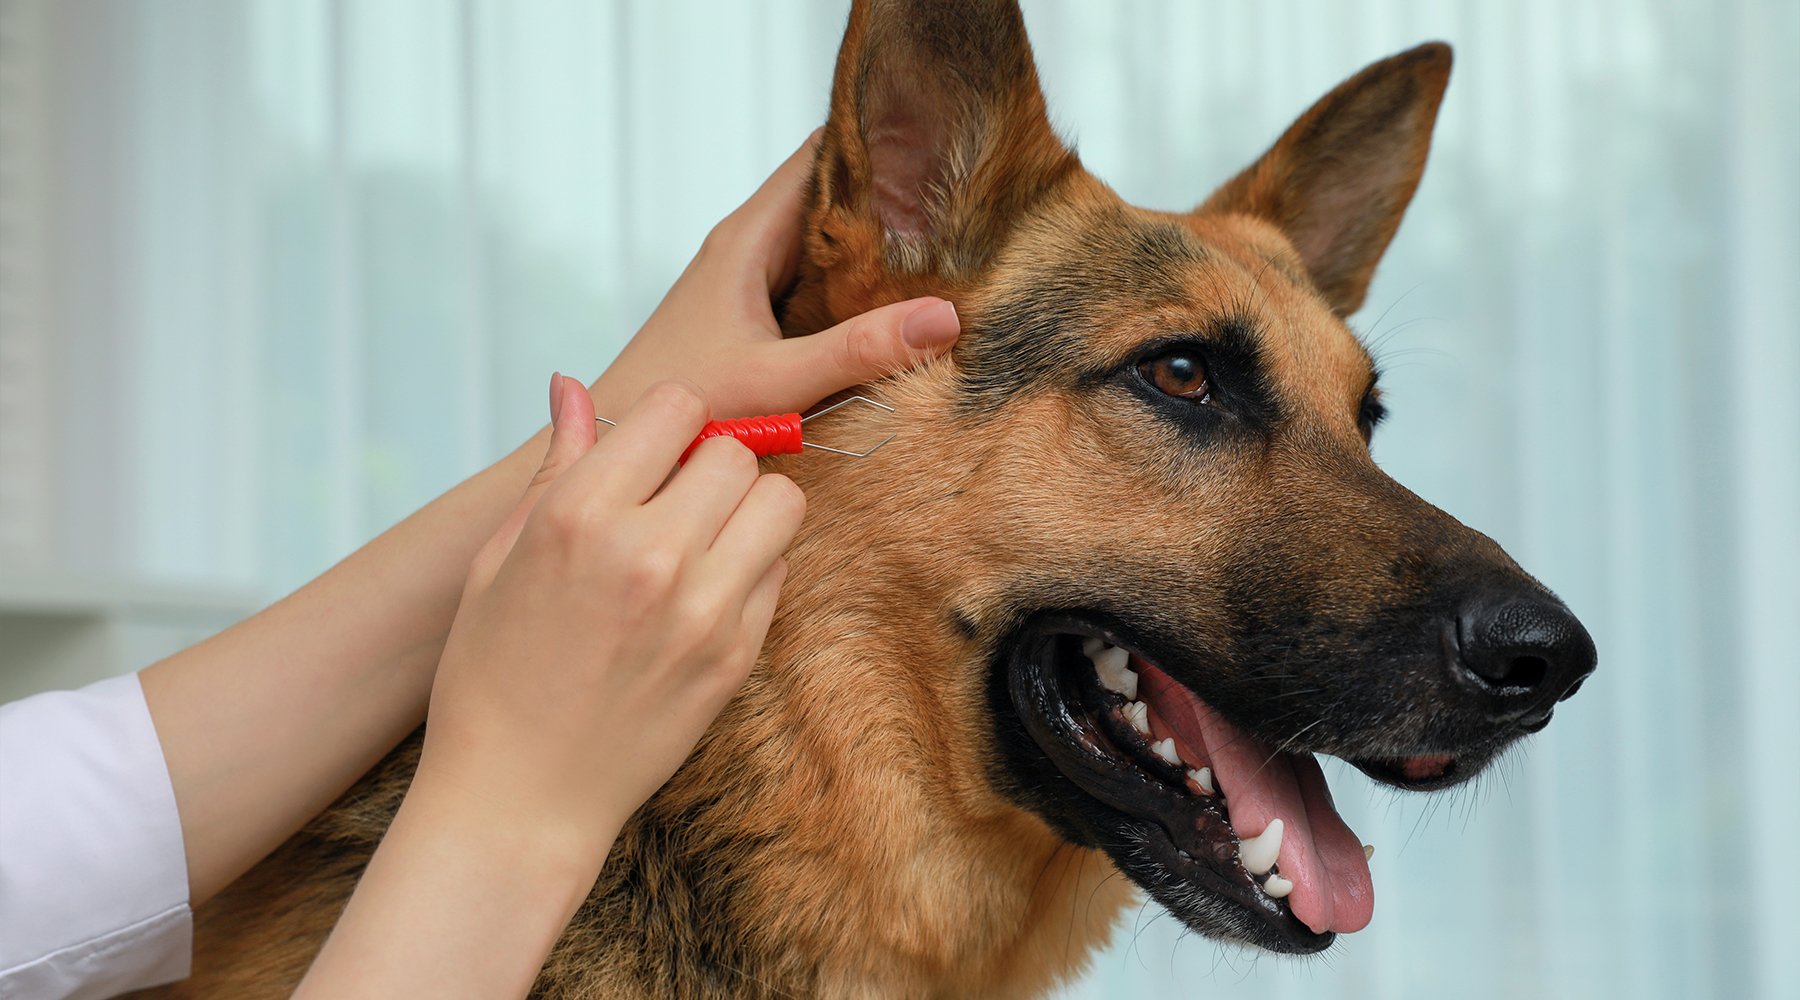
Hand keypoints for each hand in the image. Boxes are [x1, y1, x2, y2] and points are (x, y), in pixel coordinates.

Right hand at [415, 375, 801, 852]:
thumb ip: (554, 465)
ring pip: (779, 502)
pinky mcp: (737, 655)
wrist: (519, 797)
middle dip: (709, 463)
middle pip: (735, 452)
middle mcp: (649, 554)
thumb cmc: (491, 673)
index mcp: (578, 517)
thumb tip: (572, 385)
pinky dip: (751, 567)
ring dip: (746, 507)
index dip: (668, 421)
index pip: (677, 406)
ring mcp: (703, 608)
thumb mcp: (498, 559)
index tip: (652, 451)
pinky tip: (702, 595)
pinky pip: (780, 569)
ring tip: (700, 539)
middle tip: (674, 500)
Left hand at [588, 131, 960, 417]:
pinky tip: (893, 303)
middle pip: (828, 195)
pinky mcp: (750, 314)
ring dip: (873, 243)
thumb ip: (860, 351)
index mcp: (747, 238)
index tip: (936, 149)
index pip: (818, 154)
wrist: (616, 441)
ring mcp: (747, 280)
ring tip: (946, 247)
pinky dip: (853, 283)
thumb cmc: (683, 407)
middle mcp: (746, 247)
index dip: (874, 144)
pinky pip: (813, 280)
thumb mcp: (779, 380)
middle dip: (888, 196)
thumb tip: (945, 318)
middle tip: (961, 206)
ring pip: (822, 240)